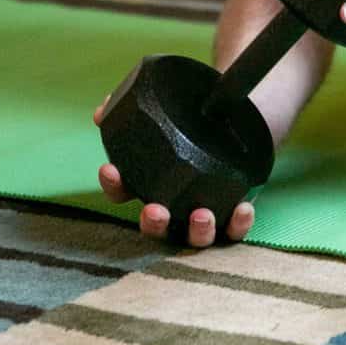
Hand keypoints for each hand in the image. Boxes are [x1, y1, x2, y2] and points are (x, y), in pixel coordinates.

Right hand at [93, 95, 254, 244]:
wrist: (233, 119)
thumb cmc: (190, 120)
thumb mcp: (166, 109)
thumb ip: (135, 107)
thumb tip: (102, 110)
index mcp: (150, 183)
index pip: (122, 192)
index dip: (113, 185)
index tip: (110, 169)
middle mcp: (174, 205)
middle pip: (157, 227)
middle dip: (153, 223)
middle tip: (155, 211)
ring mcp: (202, 214)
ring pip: (196, 236)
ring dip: (197, 231)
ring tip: (201, 215)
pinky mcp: (232, 215)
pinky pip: (234, 229)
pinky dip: (238, 223)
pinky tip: (243, 208)